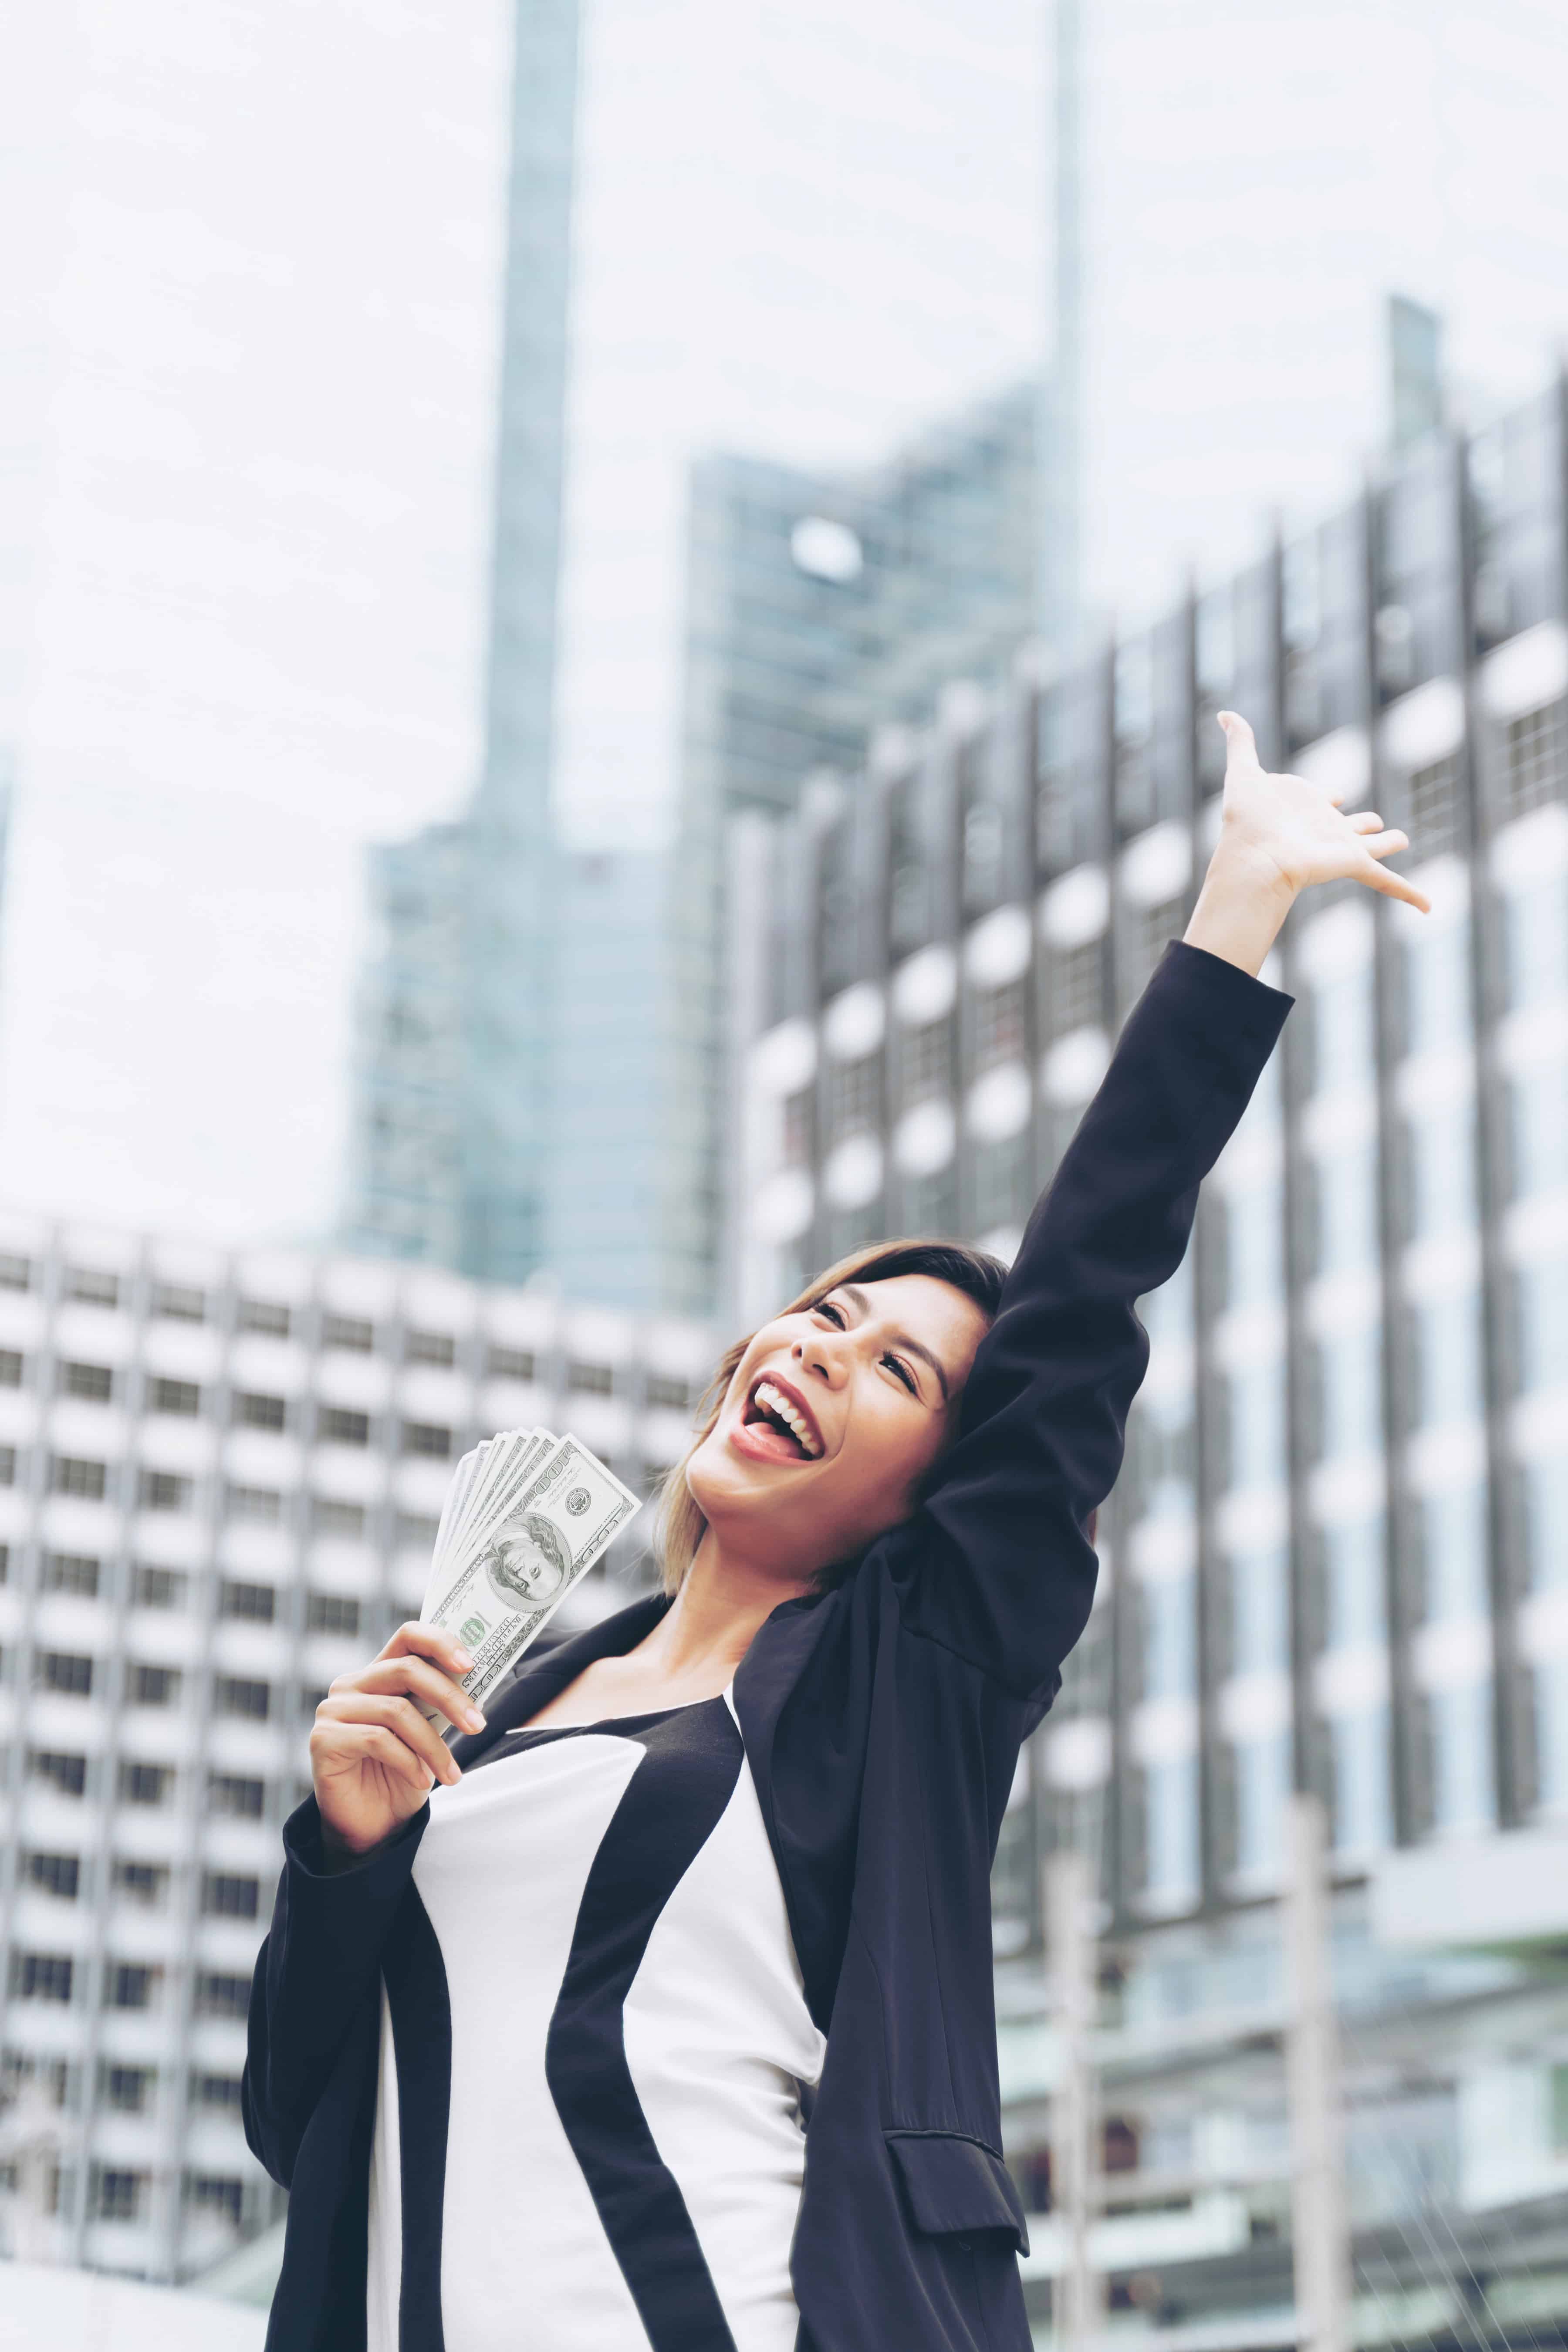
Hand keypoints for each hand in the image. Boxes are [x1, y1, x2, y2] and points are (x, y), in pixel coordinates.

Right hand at [309, 1622, 484, 1860]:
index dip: (441, 1641)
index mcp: (378, 1673)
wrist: (371, 1825)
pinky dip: (408, 1761)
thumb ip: (441, 1702)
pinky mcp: (323, 1739)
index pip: (409, 1635)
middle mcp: (351, 1683)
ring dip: (433, 1746)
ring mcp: (333, 1709)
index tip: (471, 1664)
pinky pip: (376, 1739)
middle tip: (478, 1725)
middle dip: (449, 1698)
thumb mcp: (429, 1731)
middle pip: (407, 1669)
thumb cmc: (403, 1773)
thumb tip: (478, 1679)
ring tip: (452, 1774)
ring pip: (397, 1710)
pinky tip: (420, 1781)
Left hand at [1213, 712, 1431, 913]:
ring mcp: (1340, 847)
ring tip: (1400, 841)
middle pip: (1350, 824)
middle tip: (1375, 824)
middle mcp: (1324, 828)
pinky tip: (1428, 907)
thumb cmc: (1247, 818)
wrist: (1256, 854)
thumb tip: (1222, 713)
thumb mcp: (1243, 771)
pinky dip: (1410, 895)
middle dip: (1363, 823)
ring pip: (1373, 846)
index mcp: (1304, 807)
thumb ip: (1240, 740)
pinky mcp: (1353, 864)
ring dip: (1387, 845)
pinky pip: (1387, 882)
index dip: (1326, 796)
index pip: (1321, 798)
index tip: (1333, 796)